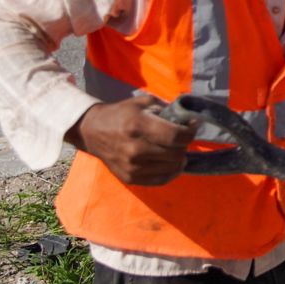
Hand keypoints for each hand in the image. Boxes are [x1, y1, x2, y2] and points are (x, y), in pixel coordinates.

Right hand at [66, 93, 198, 185]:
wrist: (91, 131)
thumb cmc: (121, 114)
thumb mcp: (142, 103)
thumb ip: (166, 108)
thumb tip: (188, 117)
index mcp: (138, 126)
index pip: (176, 136)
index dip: (191, 132)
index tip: (193, 126)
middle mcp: (135, 149)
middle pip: (176, 153)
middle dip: (184, 144)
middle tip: (182, 137)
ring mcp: (132, 166)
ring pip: (172, 168)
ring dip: (179, 158)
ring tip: (176, 149)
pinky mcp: (129, 178)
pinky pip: (161, 180)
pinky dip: (172, 172)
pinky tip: (172, 163)